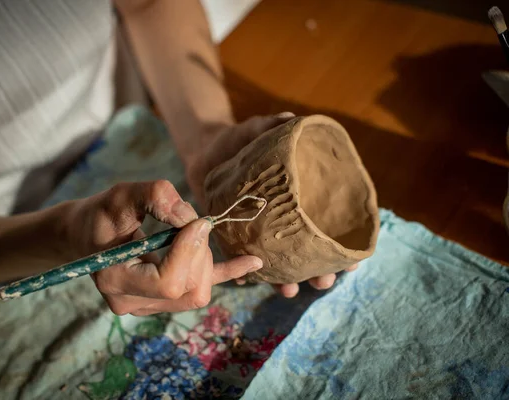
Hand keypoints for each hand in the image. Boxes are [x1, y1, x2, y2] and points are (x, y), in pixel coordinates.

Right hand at [61, 180, 262, 315]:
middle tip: (193, 221)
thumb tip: (193, 219)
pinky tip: (251, 263)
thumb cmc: (100, 213)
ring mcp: (148, 306)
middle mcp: (132, 303)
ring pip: (197, 292)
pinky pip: (200, 290)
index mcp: (116, 280)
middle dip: (200, 252)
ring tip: (194, 232)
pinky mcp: (163, 300)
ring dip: (205, 259)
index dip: (190, 251)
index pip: (169, 282)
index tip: (197, 221)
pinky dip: (227, 274)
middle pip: (189, 289)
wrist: (84, 234)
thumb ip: (156, 197)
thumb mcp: (121, 195)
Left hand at [185, 113, 359, 296]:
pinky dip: (247, 272)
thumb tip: (290, 120)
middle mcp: (284, 219)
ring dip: (286, 280)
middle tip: (323, 281)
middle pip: (307, 250)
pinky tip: (249, 282)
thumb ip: (270, 126)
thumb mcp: (255, 131)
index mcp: (301, 197)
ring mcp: (261, 230)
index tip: (354, 260)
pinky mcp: (236, 236)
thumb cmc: (238, 140)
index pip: (329, 223)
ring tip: (290, 291)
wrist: (206, 151)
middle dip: (318, 270)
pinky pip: (244, 259)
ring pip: (280, 262)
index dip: (344, 243)